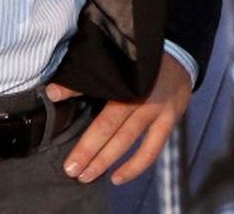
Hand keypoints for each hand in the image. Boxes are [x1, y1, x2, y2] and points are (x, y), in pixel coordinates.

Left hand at [49, 53, 191, 184]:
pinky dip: (135, 166)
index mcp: (126, 80)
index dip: (82, 123)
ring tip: (87, 176)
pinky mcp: (170, 121)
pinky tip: (117, 177)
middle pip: (112, 126)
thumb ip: (85, 80)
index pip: (100, 105)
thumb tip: (52, 92)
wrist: (181, 57)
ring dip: (107, 160)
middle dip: (90, 150)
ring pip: (129, 139)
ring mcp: (158, 110)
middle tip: (71, 170)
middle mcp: (142, 96)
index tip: (64, 137)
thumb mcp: (116, 64)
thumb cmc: (139, 62)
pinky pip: (152, 150)